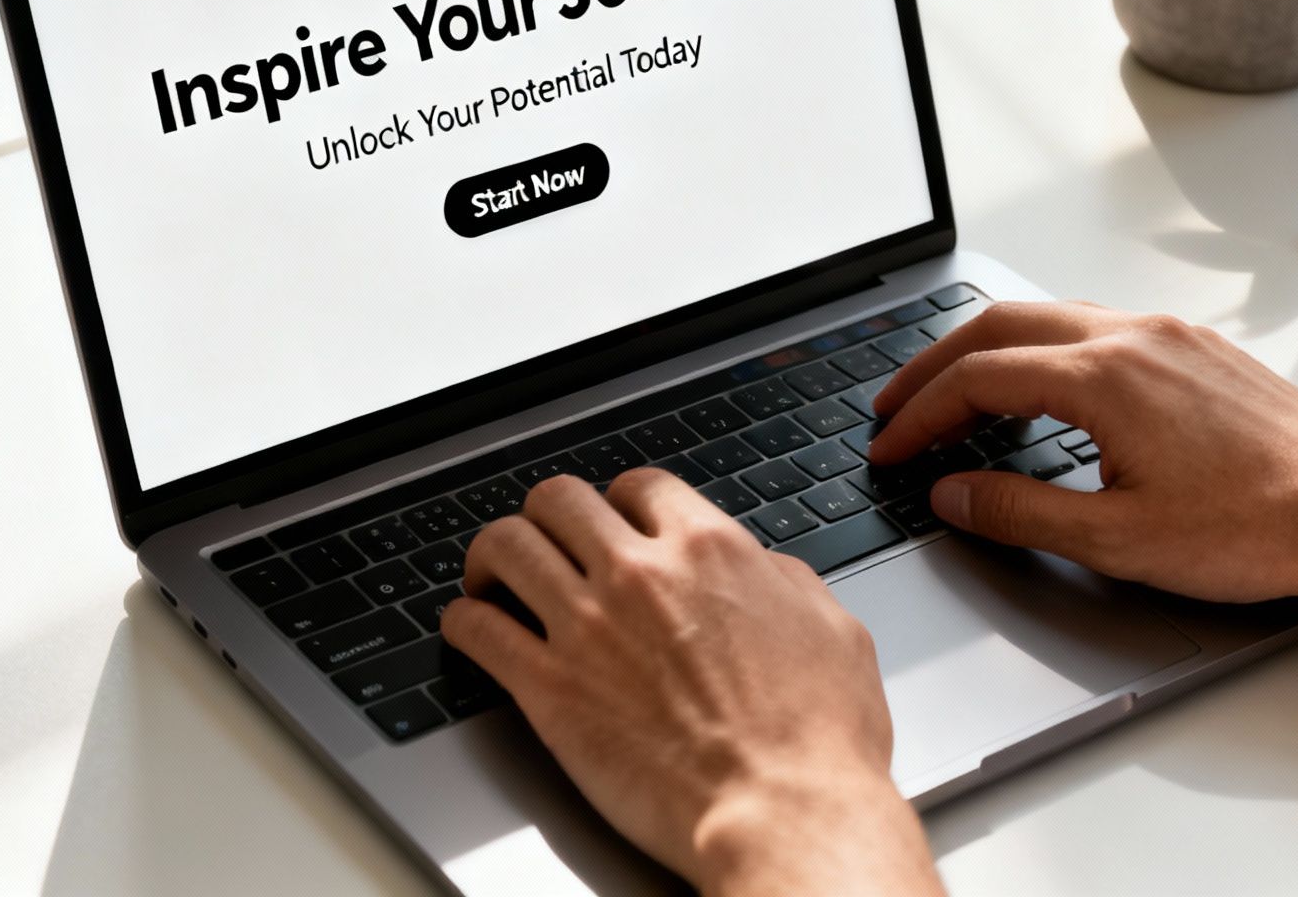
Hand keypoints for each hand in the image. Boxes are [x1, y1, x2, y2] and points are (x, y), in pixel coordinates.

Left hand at [441, 470, 942, 895]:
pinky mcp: (549, 688)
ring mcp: (588, 626)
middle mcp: (641, 574)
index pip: (640, 486)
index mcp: (710, 550)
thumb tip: (764, 570)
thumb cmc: (819, 739)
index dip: (621, 502)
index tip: (615, 523)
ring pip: (507, 546)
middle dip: (549, 517)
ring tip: (491, 576)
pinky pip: (477, 628)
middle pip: (560, 500)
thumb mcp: (835, 630)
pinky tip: (470, 629)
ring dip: (493, 556)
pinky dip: (463, 622)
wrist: (784, 811)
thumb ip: (787, 583)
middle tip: (547, 542)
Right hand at [870, 301, 1297, 603]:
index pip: (977, 377)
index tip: (890, 447)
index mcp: (1105, 376)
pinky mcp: (1201, 351)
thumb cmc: (1259, 526)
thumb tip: (953, 493)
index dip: (919, 415)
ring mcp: (1172, 337)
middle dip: (936, 364)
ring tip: (956, 400)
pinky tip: (1043, 394)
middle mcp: (1135, 337)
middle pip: (1002, 325)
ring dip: (991, 353)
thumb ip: (1018, 512)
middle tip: (895, 406)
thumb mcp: (1116, 539)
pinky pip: (1098, 328)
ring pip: (1052, 319)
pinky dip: (1045, 353)